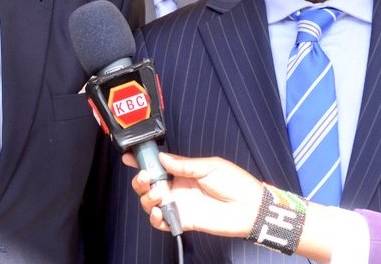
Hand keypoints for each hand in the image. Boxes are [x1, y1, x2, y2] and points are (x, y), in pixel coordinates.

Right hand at [124, 151, 262, 237]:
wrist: (250, 207)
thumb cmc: (235, 183)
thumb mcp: (209, 166)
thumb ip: (184, 164)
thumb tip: (162, 157)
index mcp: (183, 172)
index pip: (158, 165)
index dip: (143, 161)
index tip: (130, 157)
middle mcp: (178, 188)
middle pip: (148, 185)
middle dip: (140, 180)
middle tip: (145, 177)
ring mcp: (179, 204)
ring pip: (151, 203)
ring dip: (147, 198)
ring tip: (157, 194)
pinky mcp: (183, 221)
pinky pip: (162, 222)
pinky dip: (156, 218)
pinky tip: (159, 212)